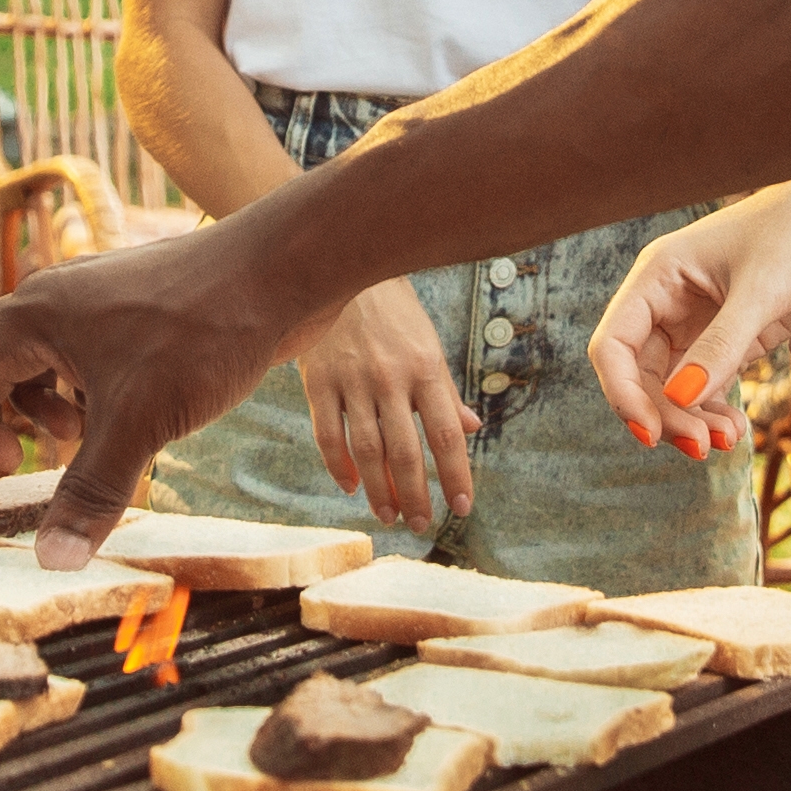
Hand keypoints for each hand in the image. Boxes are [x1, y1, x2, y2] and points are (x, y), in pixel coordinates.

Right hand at [0, 217, 333, 563]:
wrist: (280, 271)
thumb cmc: (203, 332)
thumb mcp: (140, 423)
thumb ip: (90, 492)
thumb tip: (51, 560)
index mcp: (31, 318)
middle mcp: (50, 300)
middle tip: (12, 461)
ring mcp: (88, 299)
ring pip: (29, 354)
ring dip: (35, 404)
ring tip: (78, 438)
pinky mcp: (126, 307)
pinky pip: (74, 350)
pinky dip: (75, 389)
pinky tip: (118, 415)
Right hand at [268, 281, 466, 536]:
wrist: (341, 266)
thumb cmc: (393, 312)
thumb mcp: (426, 344)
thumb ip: (445, 391)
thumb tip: (472, 429)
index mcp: (426, 368)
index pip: (447, 434)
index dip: (457, 474)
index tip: (462, 507)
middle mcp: (391, 378)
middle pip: (406, 452)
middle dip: (415, 495)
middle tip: (421, 524)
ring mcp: (352, 380)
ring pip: (367, 450)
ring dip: (380, 490)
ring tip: (389, 515)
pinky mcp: (318, 380)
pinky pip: (328, 434)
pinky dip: (339, 466)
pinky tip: (351, 486)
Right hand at [590, 177, 790, 459]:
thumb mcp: (761, 289)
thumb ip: (721, 345)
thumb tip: (680, 400)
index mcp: (660, 274)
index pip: (615, 344)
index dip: (622, 393)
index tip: (650, 434)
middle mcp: (673, 299)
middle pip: (642, 373)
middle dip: (665, 413)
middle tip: (701, 446)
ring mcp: (705, 320)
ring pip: (675, 384)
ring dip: (691, 418)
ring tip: (726, 441)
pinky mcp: (738, 335)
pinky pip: (710, 383)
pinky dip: (715, 410)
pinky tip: (734, 430)